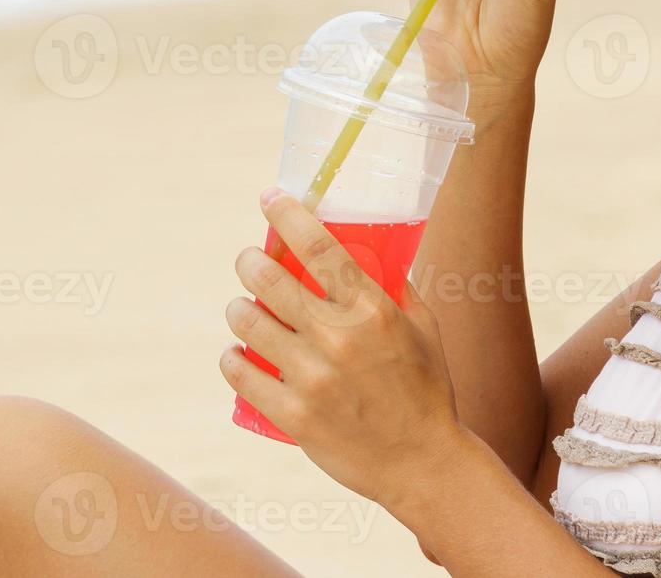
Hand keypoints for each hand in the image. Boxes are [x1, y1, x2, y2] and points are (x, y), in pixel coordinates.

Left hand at [220, 189, 466, 510]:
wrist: (423, 463)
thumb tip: (372, 248)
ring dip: (239, 308)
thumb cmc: (427, 390)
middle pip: (268, 278)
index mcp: (373, 309)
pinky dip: (233, 357)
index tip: (269, 196)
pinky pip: (240, 371)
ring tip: (243, 309)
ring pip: (246, 321)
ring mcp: (312, 377)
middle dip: (249, 260)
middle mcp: (339, 337)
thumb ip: (398, 286)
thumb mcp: (426, 328)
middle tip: (249, 260)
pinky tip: (238, 353)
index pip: (318, 246)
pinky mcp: (293, 415)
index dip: (287, 214)